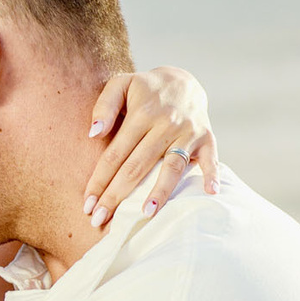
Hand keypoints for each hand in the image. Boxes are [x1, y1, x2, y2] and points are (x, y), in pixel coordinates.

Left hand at [85, 65, 217, 228]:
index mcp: (141, 114)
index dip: (100, 180)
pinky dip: (212, 174)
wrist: (183, 80)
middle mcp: (165, 124)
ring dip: (160, 192)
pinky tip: (210, 192)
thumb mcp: (121, 85)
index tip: (87, 205)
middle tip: (100, 220)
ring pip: (172, 167)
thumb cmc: (144, 90)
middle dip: (117, 195)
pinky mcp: (207, 137)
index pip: (115, 154)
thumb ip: (104, 106)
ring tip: (146, 214)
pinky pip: (211, 158)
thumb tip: (93, 133)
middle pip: (137, 166)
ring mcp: (188, 132)